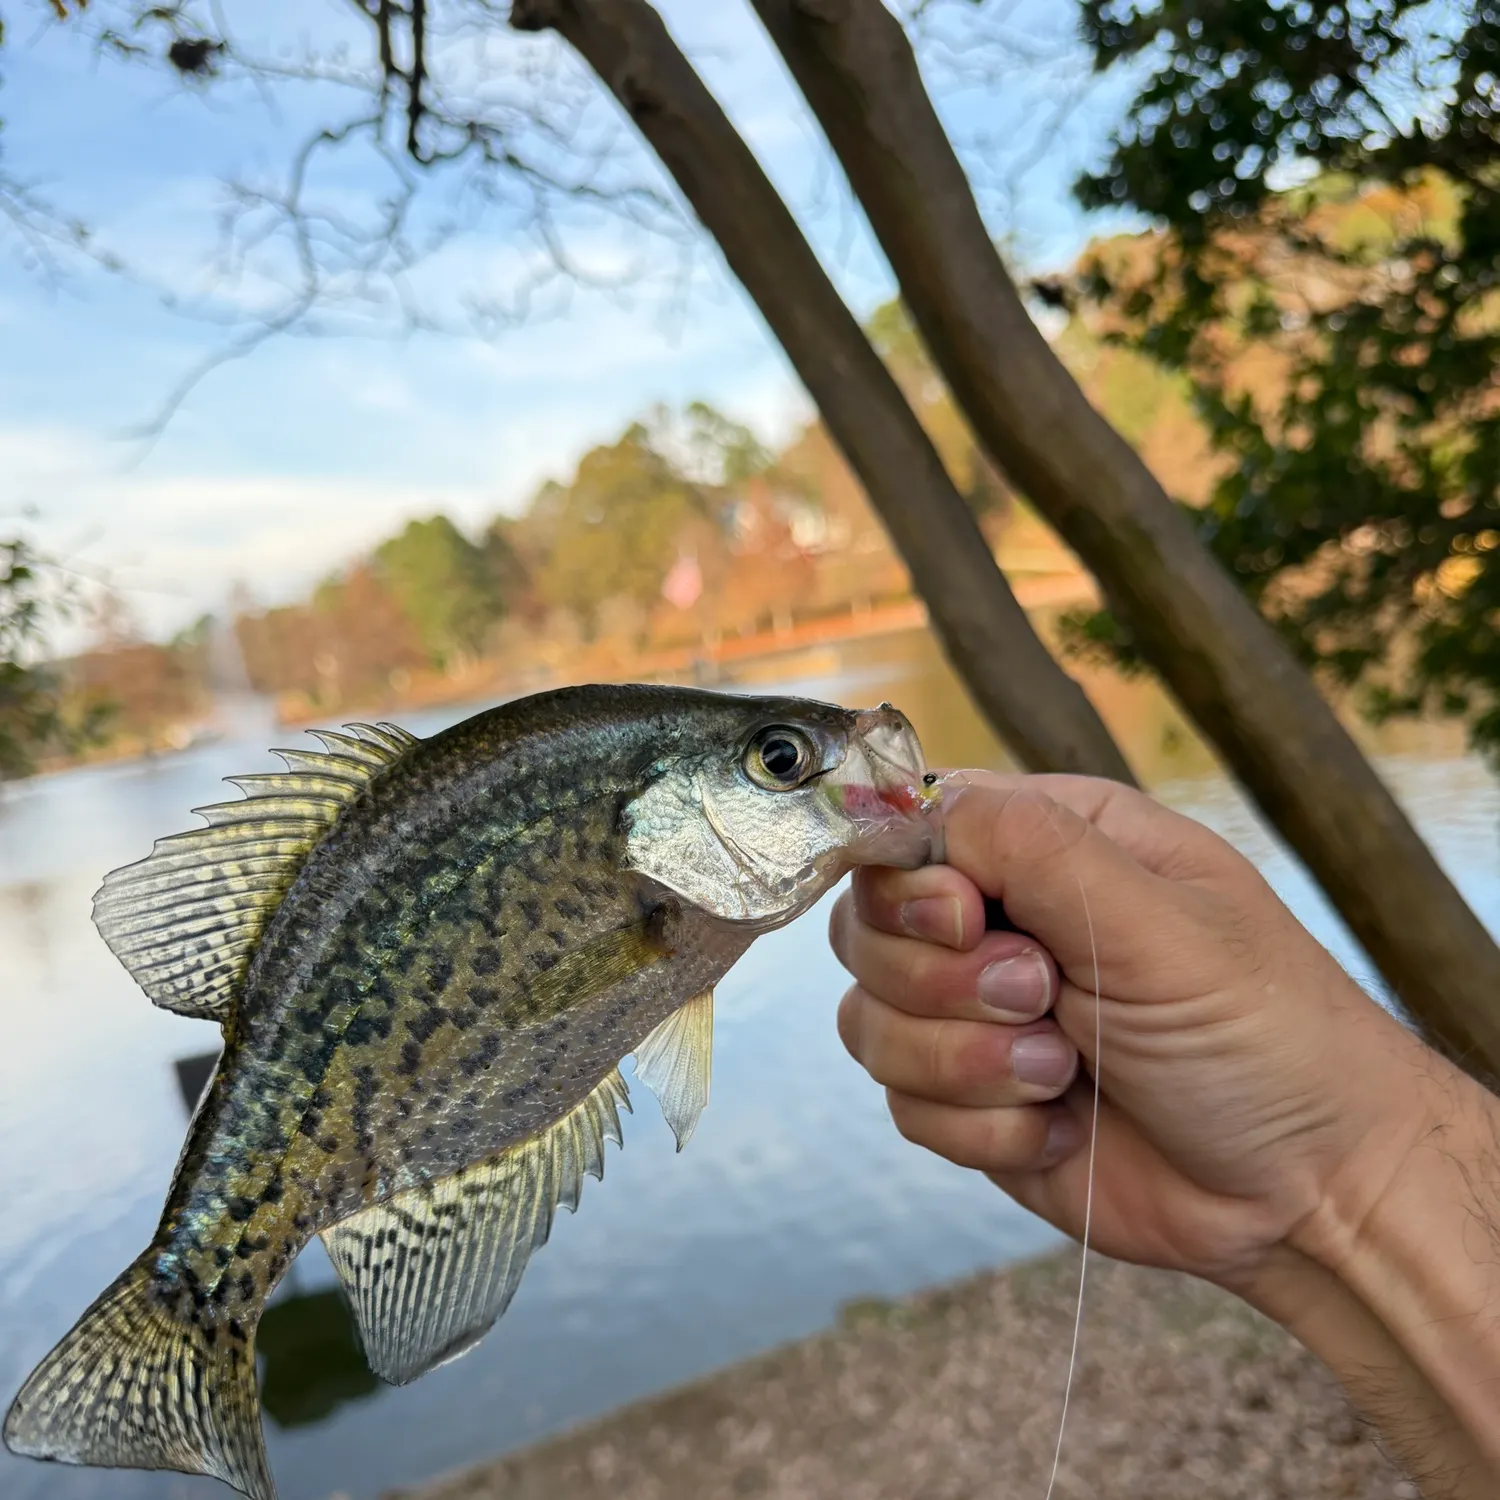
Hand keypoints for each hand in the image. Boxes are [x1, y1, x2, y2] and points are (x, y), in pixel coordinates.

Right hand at [829, 771, 1450, 1293]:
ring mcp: (977, 1015)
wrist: (1305, 1192)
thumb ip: (1033, 846)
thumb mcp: (1159, 920)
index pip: (908, 829)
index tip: (966, 921)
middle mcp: (1000, 920)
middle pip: (867, 925)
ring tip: (1066, 1075)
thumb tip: (916, 805)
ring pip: (869, 1021)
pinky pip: (904, 1106)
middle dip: (945, 983)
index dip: (909, 882)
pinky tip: (1063, 1128)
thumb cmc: (1262, 1035)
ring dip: (968, 1064)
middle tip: (1044, 998)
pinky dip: (983, 1131)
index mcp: (1047, 845)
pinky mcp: (972, 1100)